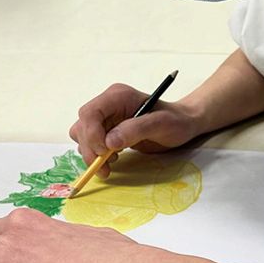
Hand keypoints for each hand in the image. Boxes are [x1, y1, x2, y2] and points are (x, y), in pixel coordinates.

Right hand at [69, 83, 200, 177]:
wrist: (182, 124)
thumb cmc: (175, 121)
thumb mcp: (161, 124)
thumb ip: (136, 130)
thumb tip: (110, 142)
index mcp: (118, 96)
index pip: (90, 113)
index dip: (91, 134)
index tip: (105, 152)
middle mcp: (108, 104)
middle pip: (82, 125)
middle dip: (90, 148)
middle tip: (106, 166)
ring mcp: (106, 116)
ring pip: (82, 135)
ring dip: (91, 153)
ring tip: (112, 161)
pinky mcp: (106, 129)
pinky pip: (90, 142)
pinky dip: (96, 154)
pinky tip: (113, 158)